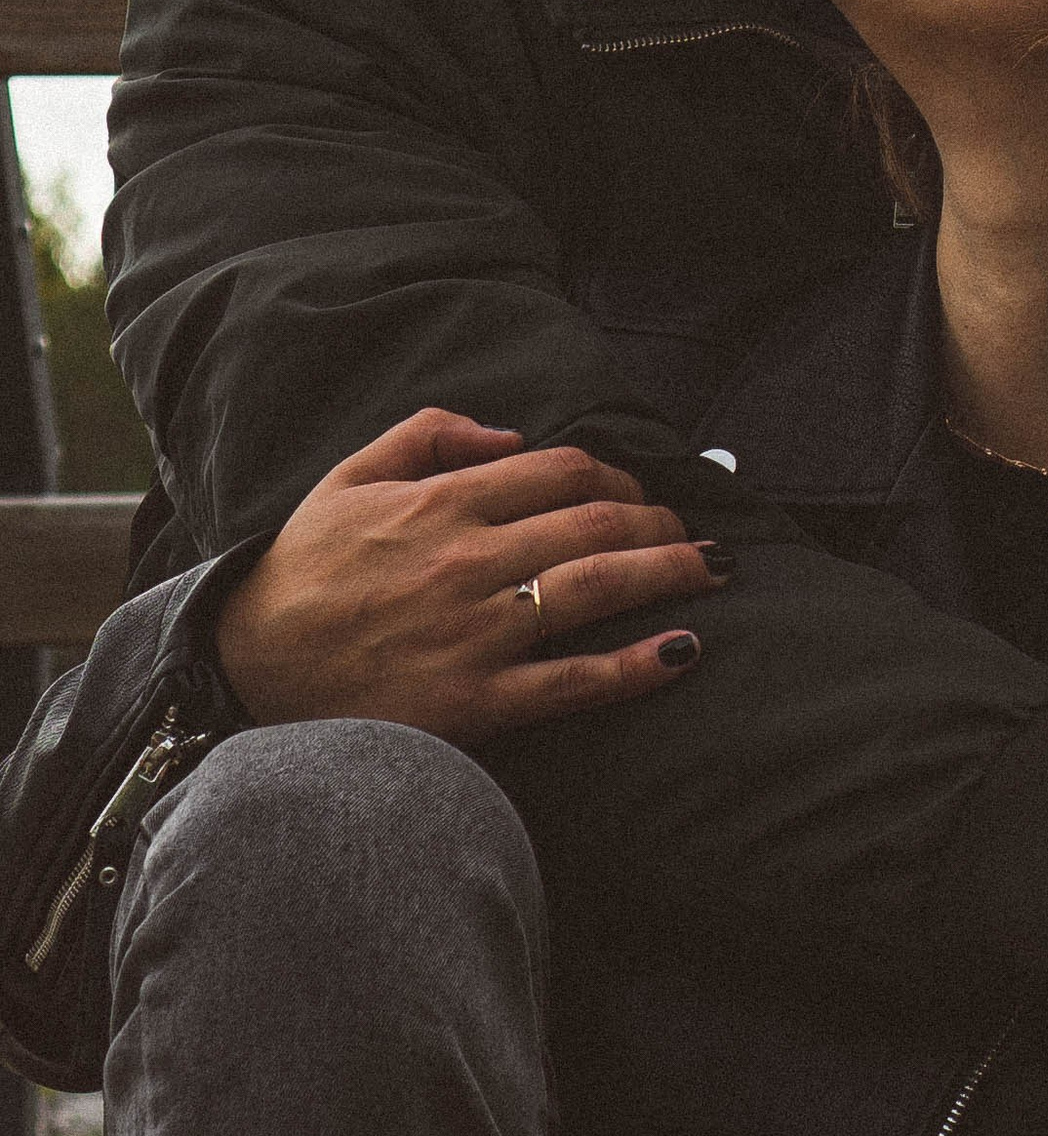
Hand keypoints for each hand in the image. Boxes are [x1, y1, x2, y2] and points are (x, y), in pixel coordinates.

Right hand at [214, 410, 731, 744]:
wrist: (244, 674)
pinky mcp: (474, 701)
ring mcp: (474, 631)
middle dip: (661, 522)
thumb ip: (428, 434)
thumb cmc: (300, 574)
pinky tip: (681, 650)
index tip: (644, 491)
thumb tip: (511, 434)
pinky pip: (573, 681)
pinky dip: (635, 665)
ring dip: (671, 573)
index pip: (562, 470)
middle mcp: (466, 560)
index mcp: (441, 502)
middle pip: (596, 523)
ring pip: (598, 588)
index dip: (620, 476)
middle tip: (694, 533)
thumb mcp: (348, 477)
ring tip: (715, 569)